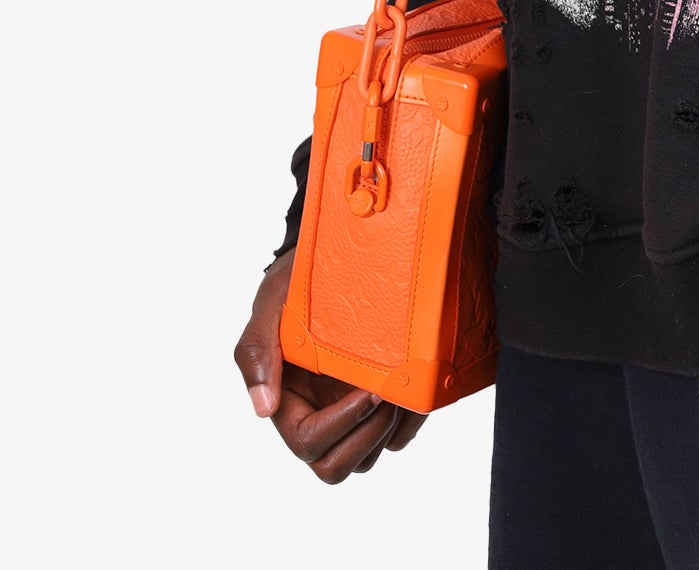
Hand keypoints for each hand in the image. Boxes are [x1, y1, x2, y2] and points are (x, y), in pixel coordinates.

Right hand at [234, 251, 428, 481]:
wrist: (335, 256)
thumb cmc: (296, 283)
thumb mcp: (271, 305)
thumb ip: (257, 352)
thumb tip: (263, 409)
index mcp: (289, 402)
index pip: (308, 442)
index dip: (340, 424)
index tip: (369, 388)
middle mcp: (319, 415)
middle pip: (337, 465)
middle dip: (368, 434)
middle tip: (388, 392)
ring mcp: (350, 413)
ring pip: (369, 455)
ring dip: (391, 428)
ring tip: (404, 385)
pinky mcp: (381, 405)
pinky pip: (399, 436)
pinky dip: (411, 419)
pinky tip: (417, 383)